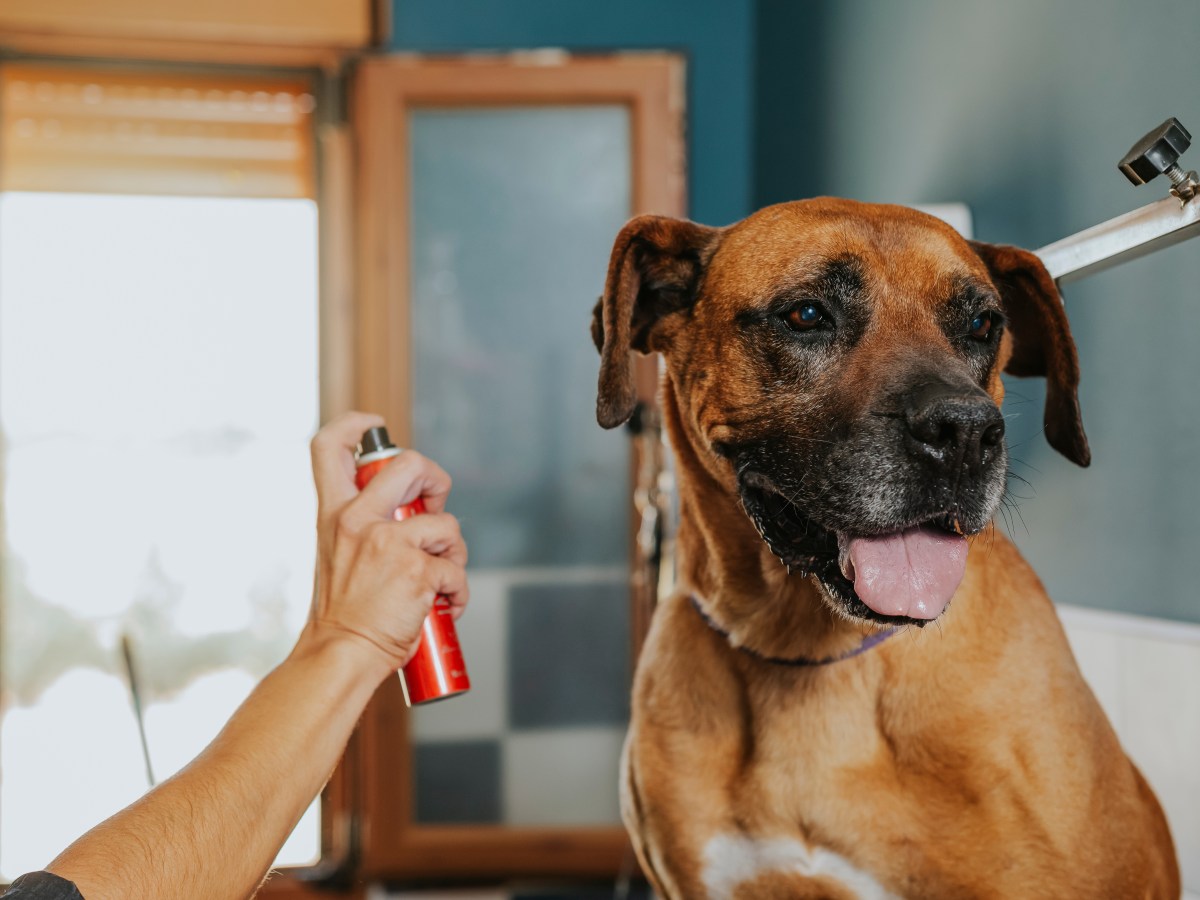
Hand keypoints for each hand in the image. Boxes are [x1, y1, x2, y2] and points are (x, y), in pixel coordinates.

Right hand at [302, 412, 468, 677]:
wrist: (339, 656)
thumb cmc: (343, 615)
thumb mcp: (336, 555)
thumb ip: (362, 527)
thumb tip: (412, 514)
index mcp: (333, 514)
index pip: (329, 447)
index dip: (355, 424)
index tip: (376, 426)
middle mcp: (357, 520)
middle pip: (410, 463)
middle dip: (437, 480)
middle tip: (437, 507)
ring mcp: (388, 543)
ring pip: (447, 524)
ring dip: (455, 553)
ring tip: (440, 581)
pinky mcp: (416, 571)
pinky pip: (456, 571)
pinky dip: (458, 592)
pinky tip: (444, 607)